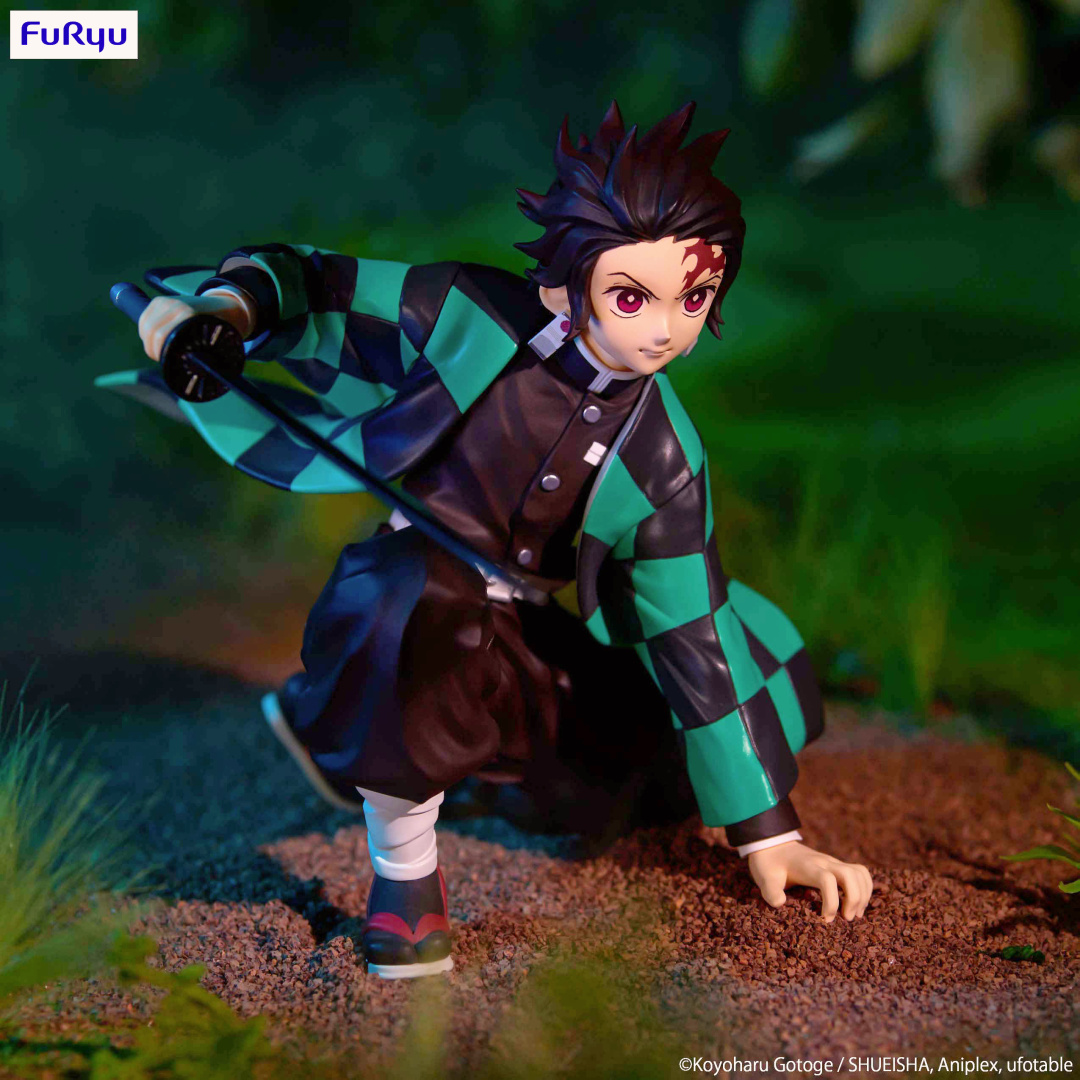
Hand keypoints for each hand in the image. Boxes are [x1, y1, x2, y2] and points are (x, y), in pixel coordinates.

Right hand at [138, 291, 253, 362]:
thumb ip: (204, 352)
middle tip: (161, 359)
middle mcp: (174, 305)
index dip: (160, 353)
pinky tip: (155, 341)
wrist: (223, 304)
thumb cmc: (222, 327)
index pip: (161, 336)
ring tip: (159, 352)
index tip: (167, 363)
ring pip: (145, 326)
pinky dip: (146, 333)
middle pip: (150, 332)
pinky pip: (144, 320)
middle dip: (152, 350)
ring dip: (148, 342)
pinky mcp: (159, 301)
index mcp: (188, 314)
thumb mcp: (216, 340)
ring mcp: (165, 301)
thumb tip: (196, 371)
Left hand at [747, 841, 871, 921]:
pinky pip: (860, 872)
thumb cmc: (769, 864)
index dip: (831, 902)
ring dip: (862, 894)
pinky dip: (865, 888)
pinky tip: (857, 905)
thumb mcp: (764, 877)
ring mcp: (832, 862)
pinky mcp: (836, 865)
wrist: (772, 844)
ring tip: (853, 914)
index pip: (827, 880)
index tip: (825, 920)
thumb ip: (770, 890)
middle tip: (846, 919)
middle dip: (854, 898)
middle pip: (850, 874)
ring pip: (859, 872)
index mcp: (807, 866)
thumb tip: (780, 903)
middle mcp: (823, 862)